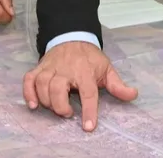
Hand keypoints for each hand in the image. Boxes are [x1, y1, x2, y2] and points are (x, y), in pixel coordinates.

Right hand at [23, 41, 137, 131]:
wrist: (72, 35)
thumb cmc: (89, 57)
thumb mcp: (106, 68)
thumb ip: (118, 84)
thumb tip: (133, 95)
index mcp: (85, 71)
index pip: (88, 93)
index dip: (88, 110)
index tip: (87, 126)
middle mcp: (66, 69)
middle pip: (58, 89)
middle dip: (61, 106)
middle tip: (67, 113)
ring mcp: (50, 67)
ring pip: (42, 85)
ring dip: (46, 101)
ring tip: (54, 108)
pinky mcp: (39, 67)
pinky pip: (29, 80)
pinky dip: (29, 93)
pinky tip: (33, 104)